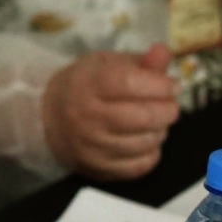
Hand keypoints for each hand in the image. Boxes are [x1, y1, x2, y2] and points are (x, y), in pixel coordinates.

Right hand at [41, 44, 179, 179]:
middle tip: (169, 104)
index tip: (173, 85)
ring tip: (154, 122)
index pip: (130, 83)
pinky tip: (143, 140)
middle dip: (168, 109)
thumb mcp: (106, 65)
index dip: (160, 84)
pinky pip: (141, 165)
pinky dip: (151, 152)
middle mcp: (85, 116)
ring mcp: (90, 146)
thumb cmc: (85, 87)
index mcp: (86, 84)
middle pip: (144, 116)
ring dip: (160, 130)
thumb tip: (164, 52)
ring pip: (147, 142)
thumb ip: (140, 61)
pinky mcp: (97, 169)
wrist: (49, 118)